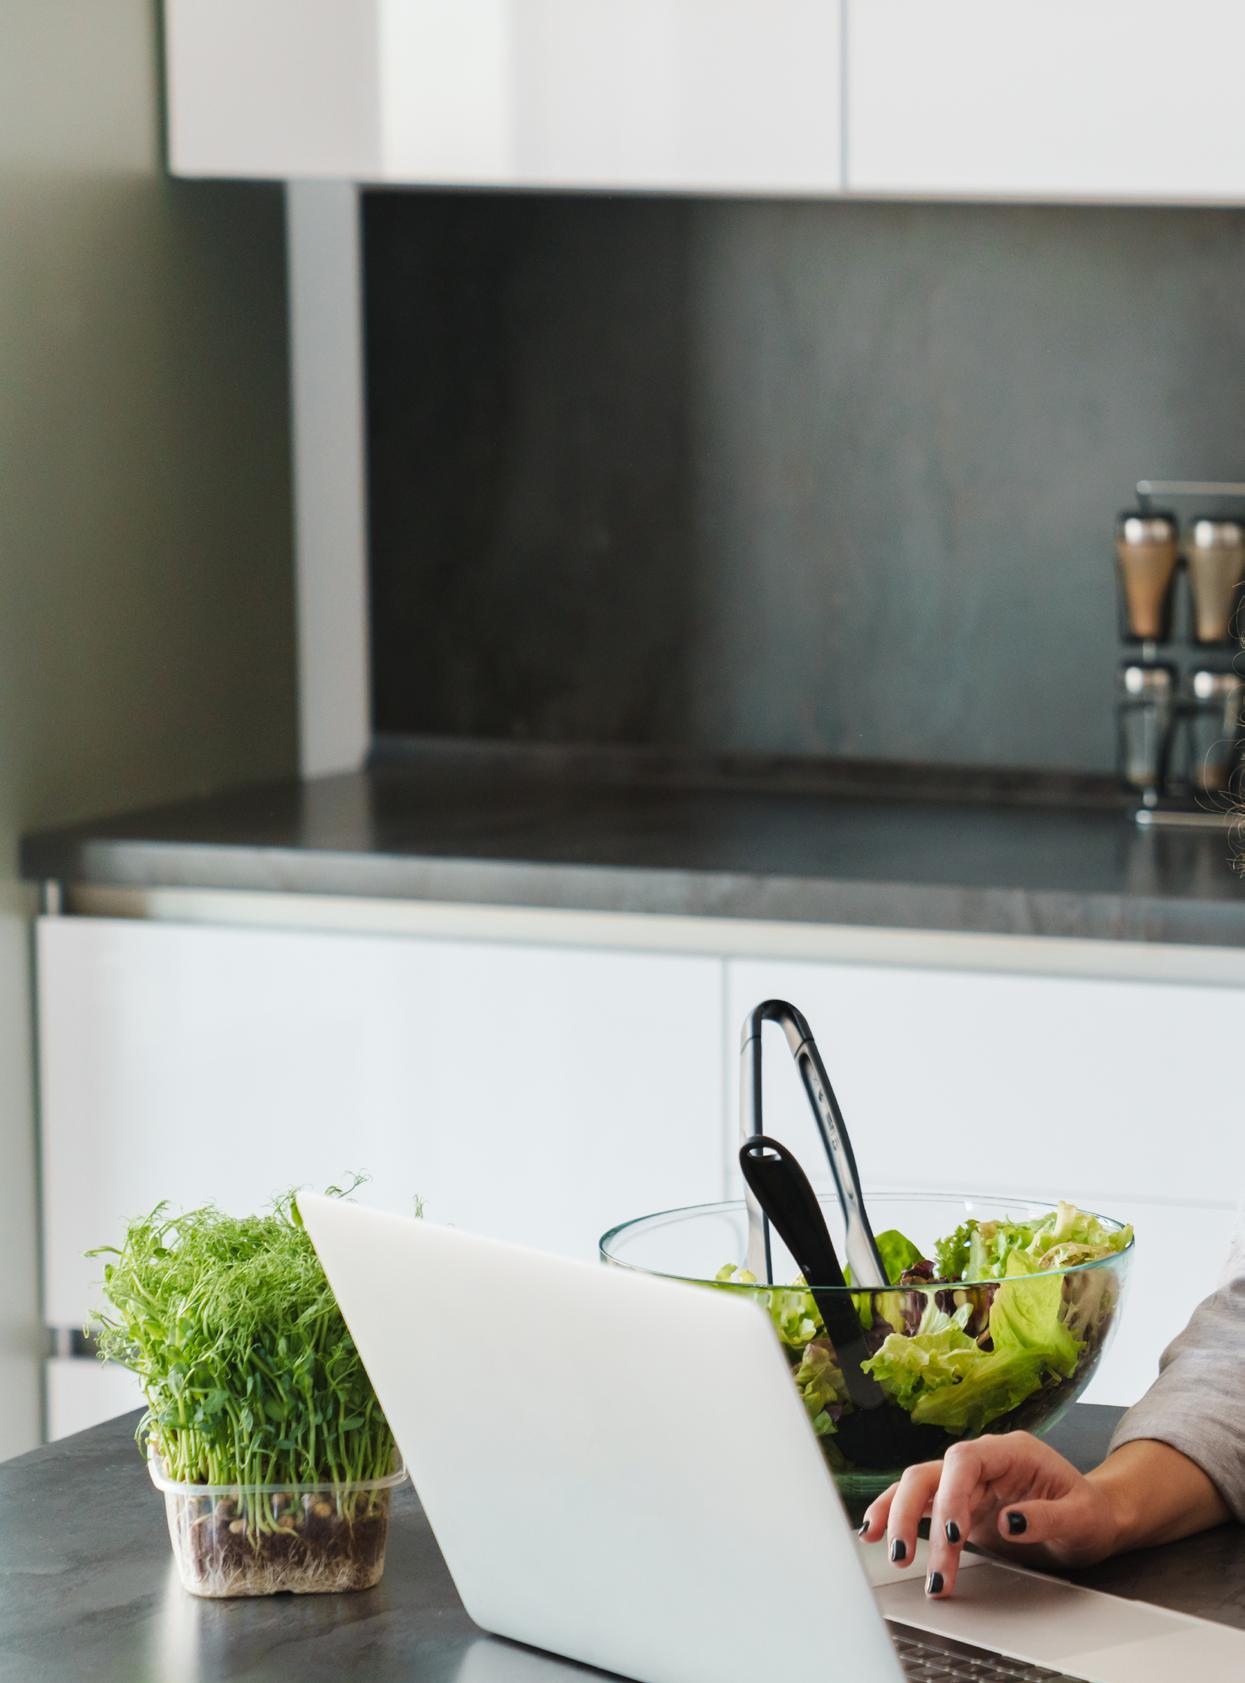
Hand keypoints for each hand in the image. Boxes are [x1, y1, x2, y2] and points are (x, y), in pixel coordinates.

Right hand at [859, 1432, 1123, 1598]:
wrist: (1094, 1521)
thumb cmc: (1091, 1515)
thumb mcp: (1083, 1519)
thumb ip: (1047, 1517)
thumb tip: (1009, 1520)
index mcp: (1010, 1452)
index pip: (964, 1460)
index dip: (950, 1494)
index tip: (952, 1534)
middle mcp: (982, 1462)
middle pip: (929, 1473)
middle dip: (913, 1514)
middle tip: (907, 1558)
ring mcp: (967, 1482)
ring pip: (917, 1488)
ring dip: (901, 1520)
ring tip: (895, 1556)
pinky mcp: (959, 1505)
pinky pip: (921, 1505)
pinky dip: (896, 1516)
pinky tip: (876, 1532)